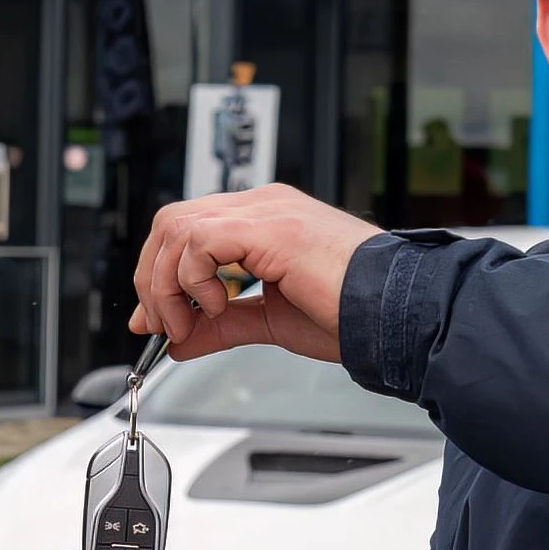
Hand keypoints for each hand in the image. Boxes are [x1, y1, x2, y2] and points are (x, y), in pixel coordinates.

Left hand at [131, 184, 380, 365]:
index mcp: (266, 220)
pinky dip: (193, 279)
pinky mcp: (272, 229)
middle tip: (164, 325)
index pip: (189, 229)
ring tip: (191, 322)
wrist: (394, 314)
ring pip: (177, 228)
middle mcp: (264, 207)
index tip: (157, 321)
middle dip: (154, 279)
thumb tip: (180, 342)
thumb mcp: (270, 321)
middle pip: (172, 222)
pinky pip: (200, 239)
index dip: (161, 274)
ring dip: (169, 284)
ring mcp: (268, 211)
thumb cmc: (352, 312)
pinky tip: (219, 306)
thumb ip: (223, 327)